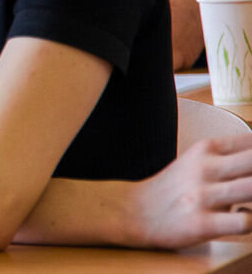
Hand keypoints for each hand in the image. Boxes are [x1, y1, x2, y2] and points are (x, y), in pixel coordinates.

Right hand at [125, 135, 251, 247]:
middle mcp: (205, 169)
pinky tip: (244, 218)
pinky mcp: (202, 224)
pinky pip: (245, 222)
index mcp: (206, 149)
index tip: (251, 167)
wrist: (132, 211)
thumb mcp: (197, 160)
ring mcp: (203, 196)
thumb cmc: (173, 188)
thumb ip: (230, 156)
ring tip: (248, 198)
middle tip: (250, 184)